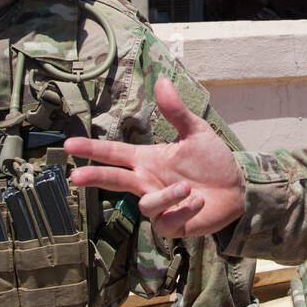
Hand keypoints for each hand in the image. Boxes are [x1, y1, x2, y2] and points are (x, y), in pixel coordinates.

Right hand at [65, 78, 244, 237]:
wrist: (236, 189)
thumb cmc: (212, 161)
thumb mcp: (196, 132)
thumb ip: (176, 111)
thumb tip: (162, 81)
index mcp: (149, 160)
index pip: (114, 153)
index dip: (92, 149)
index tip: (69, 145)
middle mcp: (148, 182)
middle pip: (115, 181)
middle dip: (95, 178)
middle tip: (76, 176)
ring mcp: (158, 206)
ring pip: (146, 204)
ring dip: (167, 195)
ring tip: (187, 188)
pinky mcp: (172, 225)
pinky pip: (166, 221)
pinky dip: (184, 210)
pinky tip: (199, 201)